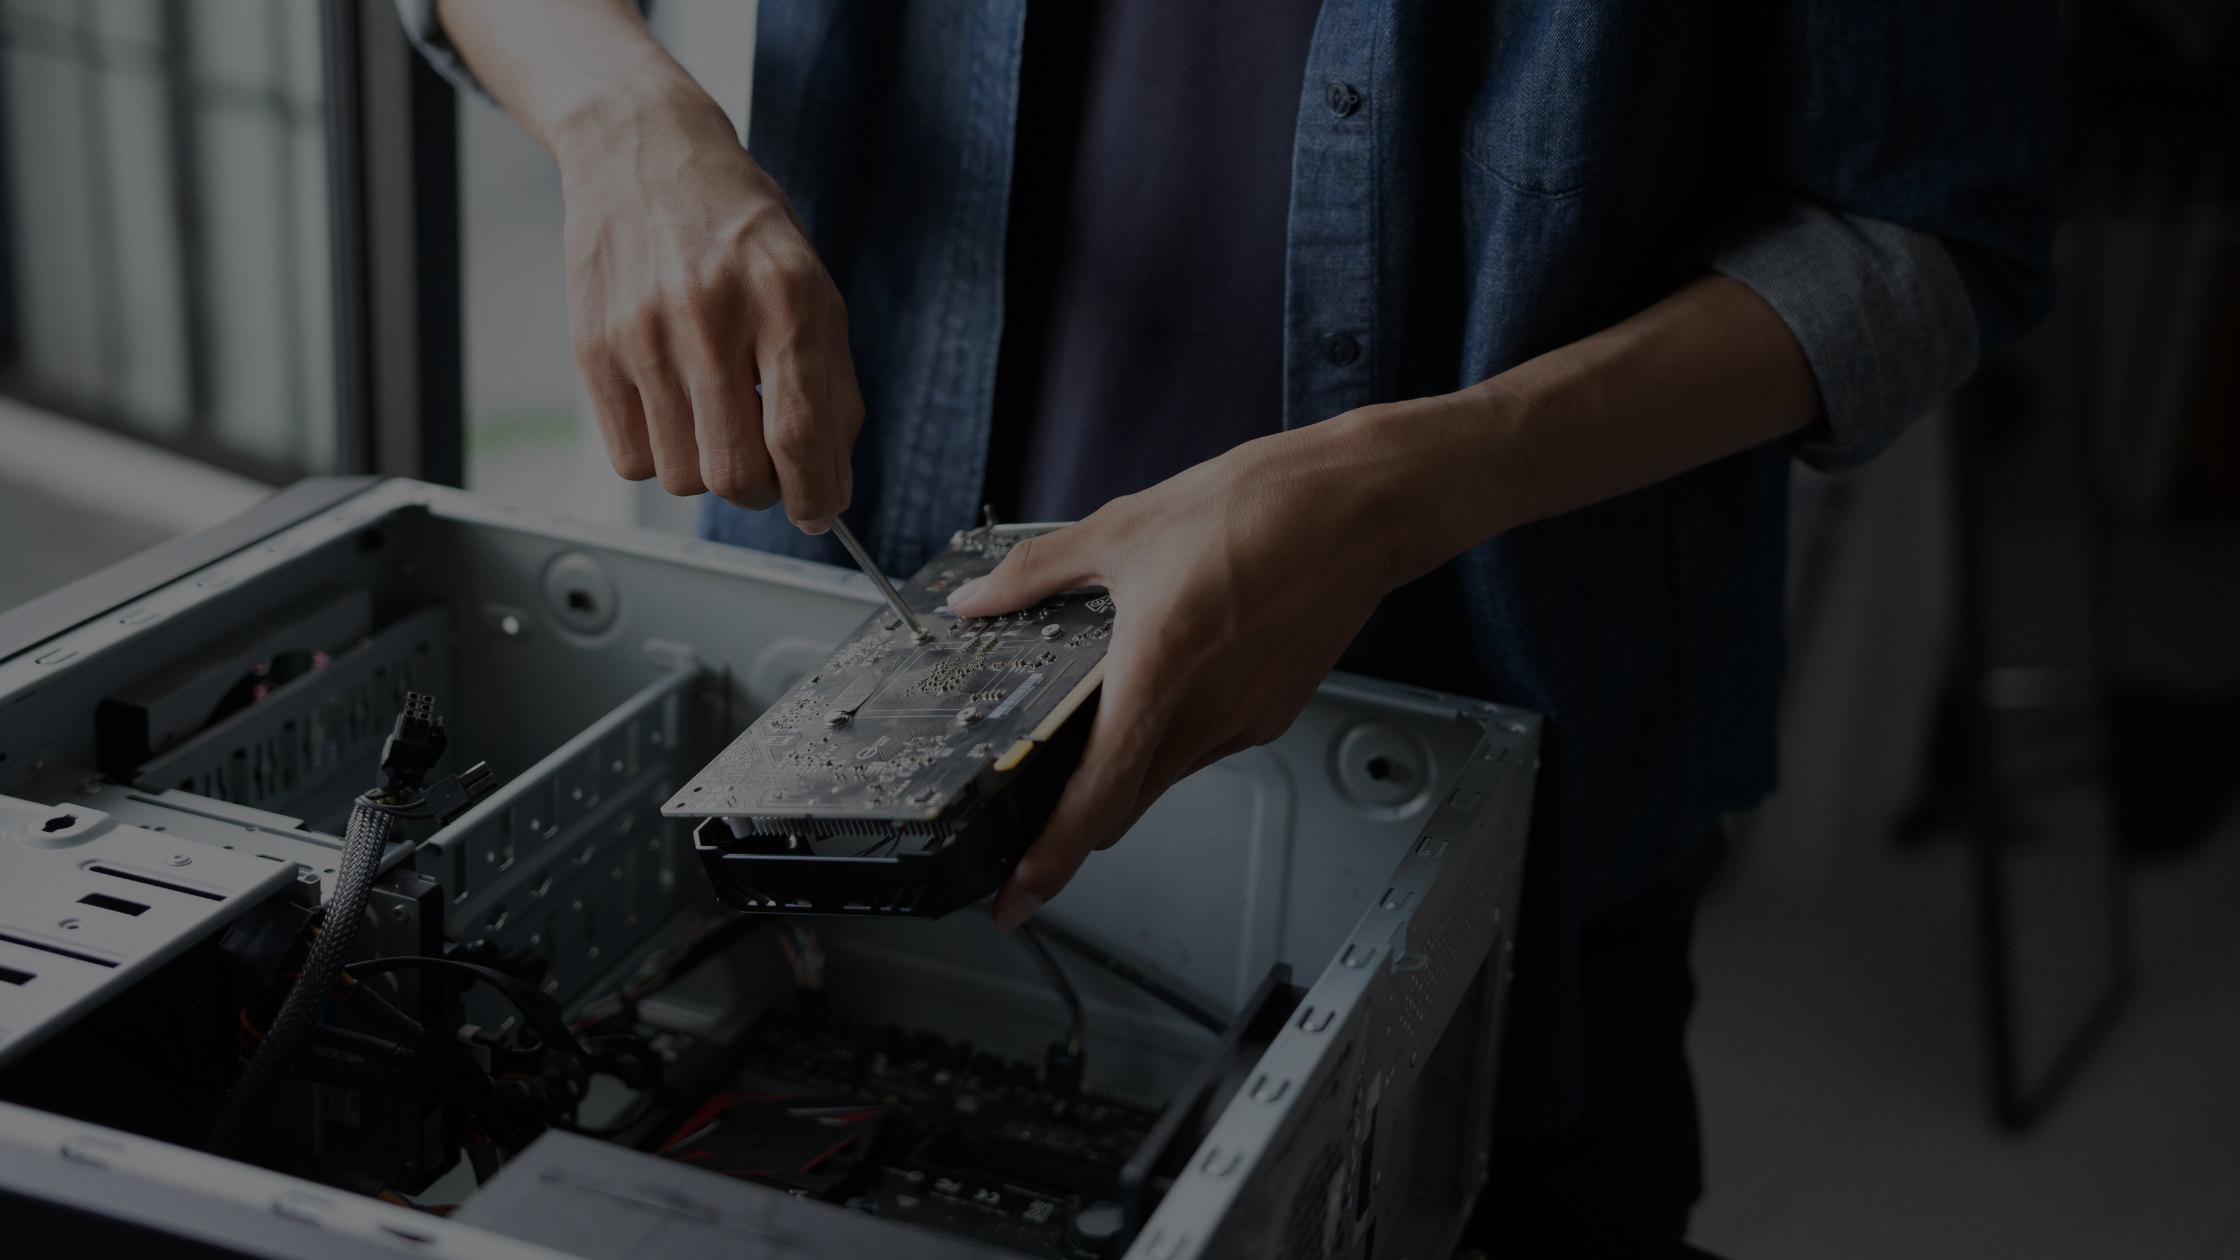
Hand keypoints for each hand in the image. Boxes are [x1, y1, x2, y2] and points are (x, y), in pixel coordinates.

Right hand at [438, 0, 861, 530]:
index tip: (816, 512)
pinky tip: (672, 405)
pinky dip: (658, 453)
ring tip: (715, 418)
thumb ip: (832, 393)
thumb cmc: (738, 226)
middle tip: (766, 467)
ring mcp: (643, 333)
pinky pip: (629, 457)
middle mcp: (711, 314)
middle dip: (760, 491)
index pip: (799, 434)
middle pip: (734, 472)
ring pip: (679, 476)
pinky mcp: (591, 349)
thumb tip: (831, 487)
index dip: (814, 494)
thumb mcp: (813, 290)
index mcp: (785, 297)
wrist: (644, 152)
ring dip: (706, 469)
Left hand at [947, 403, 1463, 929]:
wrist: (1360, 506)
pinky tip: (1170, 674)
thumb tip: (980, 597)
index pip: (1095, 804)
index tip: (1016, 899)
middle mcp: (1205, 717)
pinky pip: (1207, 742)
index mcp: (1157, 679)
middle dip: (1078, 815)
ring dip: (1129, 762)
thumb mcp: (1122, 531)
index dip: (1048, 864)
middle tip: (1033, 806)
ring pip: (1166, 771)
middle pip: (1126, 803)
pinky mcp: (1273, 710)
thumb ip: (1036, 574)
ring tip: (1106, 703)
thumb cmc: (1262, 511)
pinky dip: (1175, 729)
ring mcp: (1245, 720)